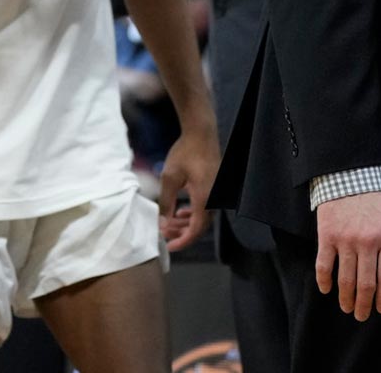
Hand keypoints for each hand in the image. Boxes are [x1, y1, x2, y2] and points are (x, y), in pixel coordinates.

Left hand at [158, 124, 218, 249]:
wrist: (201, 135)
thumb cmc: (185, 153)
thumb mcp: (169, 177)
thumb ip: (166, 201)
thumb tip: (162, 222)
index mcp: (205, 199)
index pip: (196, 230)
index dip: (183, 241)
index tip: (168, 246)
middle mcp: (215, 200)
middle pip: (199, 226)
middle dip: (181, 232)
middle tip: (162, 235)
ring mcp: (217, 195)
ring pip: (202, 217)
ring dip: (185, 223)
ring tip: (167, 225)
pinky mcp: (215, 189)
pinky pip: (205, 208)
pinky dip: (192, 214)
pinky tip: (180, 213)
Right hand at [315, 190, 380, 319]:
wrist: (348, 180)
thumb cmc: (376, 203)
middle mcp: (368, 242)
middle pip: (367, 283)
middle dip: (365, 304)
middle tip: (362, 315)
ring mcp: (346, 240)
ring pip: (346, 277)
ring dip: (346, 297)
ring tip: (346, 308)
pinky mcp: (327, 235)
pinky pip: (324, 263)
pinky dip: (324, 279)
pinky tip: (325, 290)